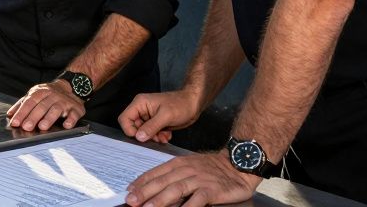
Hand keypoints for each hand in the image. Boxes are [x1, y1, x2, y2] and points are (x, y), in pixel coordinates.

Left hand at [6, 81, 84, 130]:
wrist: (69, 86)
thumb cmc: (48, 95)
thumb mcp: (34, 95)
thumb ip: (21, 104)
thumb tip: (10, 114)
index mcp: (40, 92)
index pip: (29, 102)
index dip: (22, 112)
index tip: (15, 122)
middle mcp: (52, 95)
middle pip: (42, 106)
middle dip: (33, 117)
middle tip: (27, 127)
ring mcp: (65, 101)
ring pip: (56, 109)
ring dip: (49, 118)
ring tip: (42, 127)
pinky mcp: (76, 108)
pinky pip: (74, 114)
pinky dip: (70, 120)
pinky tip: (66, 125)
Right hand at [118, 90, 201, 143]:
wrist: (193, 104)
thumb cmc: (181, 105)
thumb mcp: (166, 116)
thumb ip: (151, 127)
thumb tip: (138, 137)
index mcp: (140, 103)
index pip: (124, 119)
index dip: (130, 130)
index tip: (141, 138)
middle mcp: (142, 110)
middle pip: (133, 127)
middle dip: (144, 135)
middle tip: (156, 138)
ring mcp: (148, 116)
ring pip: (142, 132)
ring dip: (152, 137)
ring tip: (163, 137)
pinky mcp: (155, 122)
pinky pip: (150, 133)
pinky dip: (158, 136)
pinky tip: (166, 135)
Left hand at [126, 151, 260, 206]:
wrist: (237, 164)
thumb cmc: (211, 168)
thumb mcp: (189, 167)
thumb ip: (172, 176)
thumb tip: (153, 188)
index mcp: (178, 164)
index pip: (155, 173)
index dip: (141, 183)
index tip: (128, 192)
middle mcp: (186, 170)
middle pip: (162, 182)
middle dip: (144, 192)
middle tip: (131, 201)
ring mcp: (199, 179)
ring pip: (176, 189)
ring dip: (160, 200)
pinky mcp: (211, 189)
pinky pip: (198, 199)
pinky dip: (188, 206)